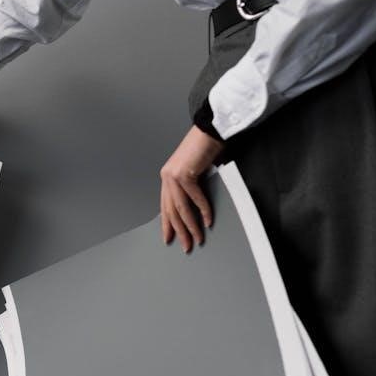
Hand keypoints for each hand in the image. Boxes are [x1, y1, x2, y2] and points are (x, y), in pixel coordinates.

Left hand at [159, 125, 224, 251]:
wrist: (210, 130)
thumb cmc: (205, 148)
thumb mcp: (195, 172)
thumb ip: (191, 188)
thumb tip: (195, 208)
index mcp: (168, 177)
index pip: (165, 206)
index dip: (168, 224)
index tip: (170, 238)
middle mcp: (167, 177)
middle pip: (172, 211)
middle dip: (180, 231)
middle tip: (186, 245)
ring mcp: (173, 175)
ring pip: (181, 208)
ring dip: (191, 226)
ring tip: (197, 239)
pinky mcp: (184, 174)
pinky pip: (194, 198)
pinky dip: (203, 210)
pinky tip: (207, 221)